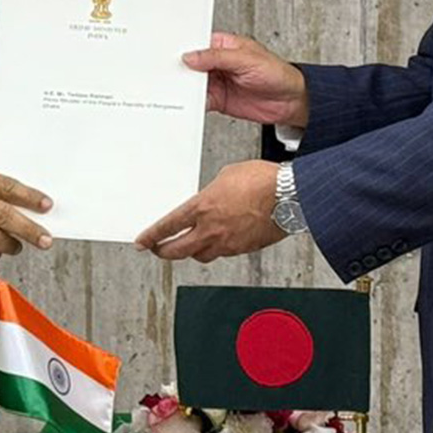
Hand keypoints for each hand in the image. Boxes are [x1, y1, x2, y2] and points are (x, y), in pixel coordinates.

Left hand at [134, 160, 284, 261]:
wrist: (290, 195)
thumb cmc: (262, 181)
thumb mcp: (226, 176)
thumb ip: (211, 193)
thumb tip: (210, 200)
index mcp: (203, 208)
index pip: (168, 227)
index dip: (151, 236)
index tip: (142, 242)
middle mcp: (212, 230)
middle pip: (178, 251)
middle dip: (164, 252)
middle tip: (159, 249)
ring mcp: (228, 243)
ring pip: (201, 256)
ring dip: (192, 252)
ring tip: (189, 245)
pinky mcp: (244, 249)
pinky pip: (224, 253)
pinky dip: (217, 249)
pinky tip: (219, 240)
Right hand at [182, 32, 308, 127]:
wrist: (290, 100)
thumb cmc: (276, 72)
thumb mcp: (246, 59)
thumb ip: (217, 57)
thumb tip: (192, 56)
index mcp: (223, 46)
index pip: (197, 45)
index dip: (184, 49)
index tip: (171, 55)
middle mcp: (217, 63)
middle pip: (191, 65)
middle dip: (181, 71)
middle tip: (170, 76)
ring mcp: (217, 82)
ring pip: (193, 84)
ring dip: (185, 88)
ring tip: (177, 91)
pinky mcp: (218, 99)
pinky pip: (200, 101)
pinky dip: (192, 104)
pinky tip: (188, 104)